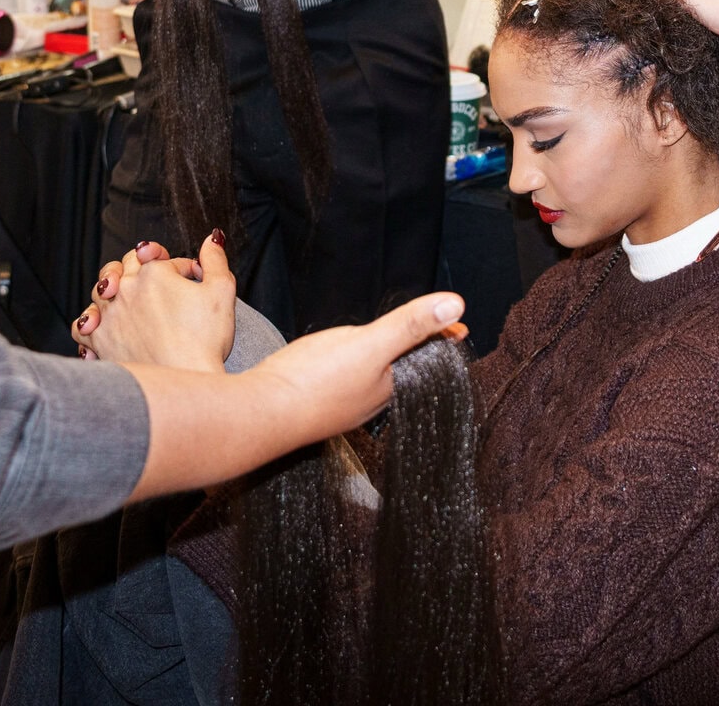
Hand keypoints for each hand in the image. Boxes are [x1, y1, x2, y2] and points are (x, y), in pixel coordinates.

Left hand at [78, 233, 234, 373]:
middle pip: (124, 266)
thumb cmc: (205, 340)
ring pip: (98, 292)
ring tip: (127, 300)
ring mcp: (109, 316)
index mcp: (153, 273)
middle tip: (162, 285)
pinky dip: (91, 324)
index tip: (192, 278)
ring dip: (111, 291)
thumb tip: (212, 238)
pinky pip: (83, 326)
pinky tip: (104, 327)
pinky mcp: (100, 342)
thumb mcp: (222, 291)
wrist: (187, 381)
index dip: (178, 265)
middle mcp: (125, 289)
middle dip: (141, 268)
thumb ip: (215, 259)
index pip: (159, 257)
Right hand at [251, 292, 471, 436]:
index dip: (441, 338)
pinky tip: (348, 362)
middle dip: (418, 351)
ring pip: (377, 376)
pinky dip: (362, 366)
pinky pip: (351, 380)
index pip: (426, 357)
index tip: (459, 329)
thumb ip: (410, 325)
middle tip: (437, 335)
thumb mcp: (370, 345)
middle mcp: (372, 400)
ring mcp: (344, 403)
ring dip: (391, 359)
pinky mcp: (318, 401)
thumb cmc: (313, 382)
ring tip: (401, 346)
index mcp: (391, 387)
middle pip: (404, 369)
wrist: (259, 414)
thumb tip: (456, 305)